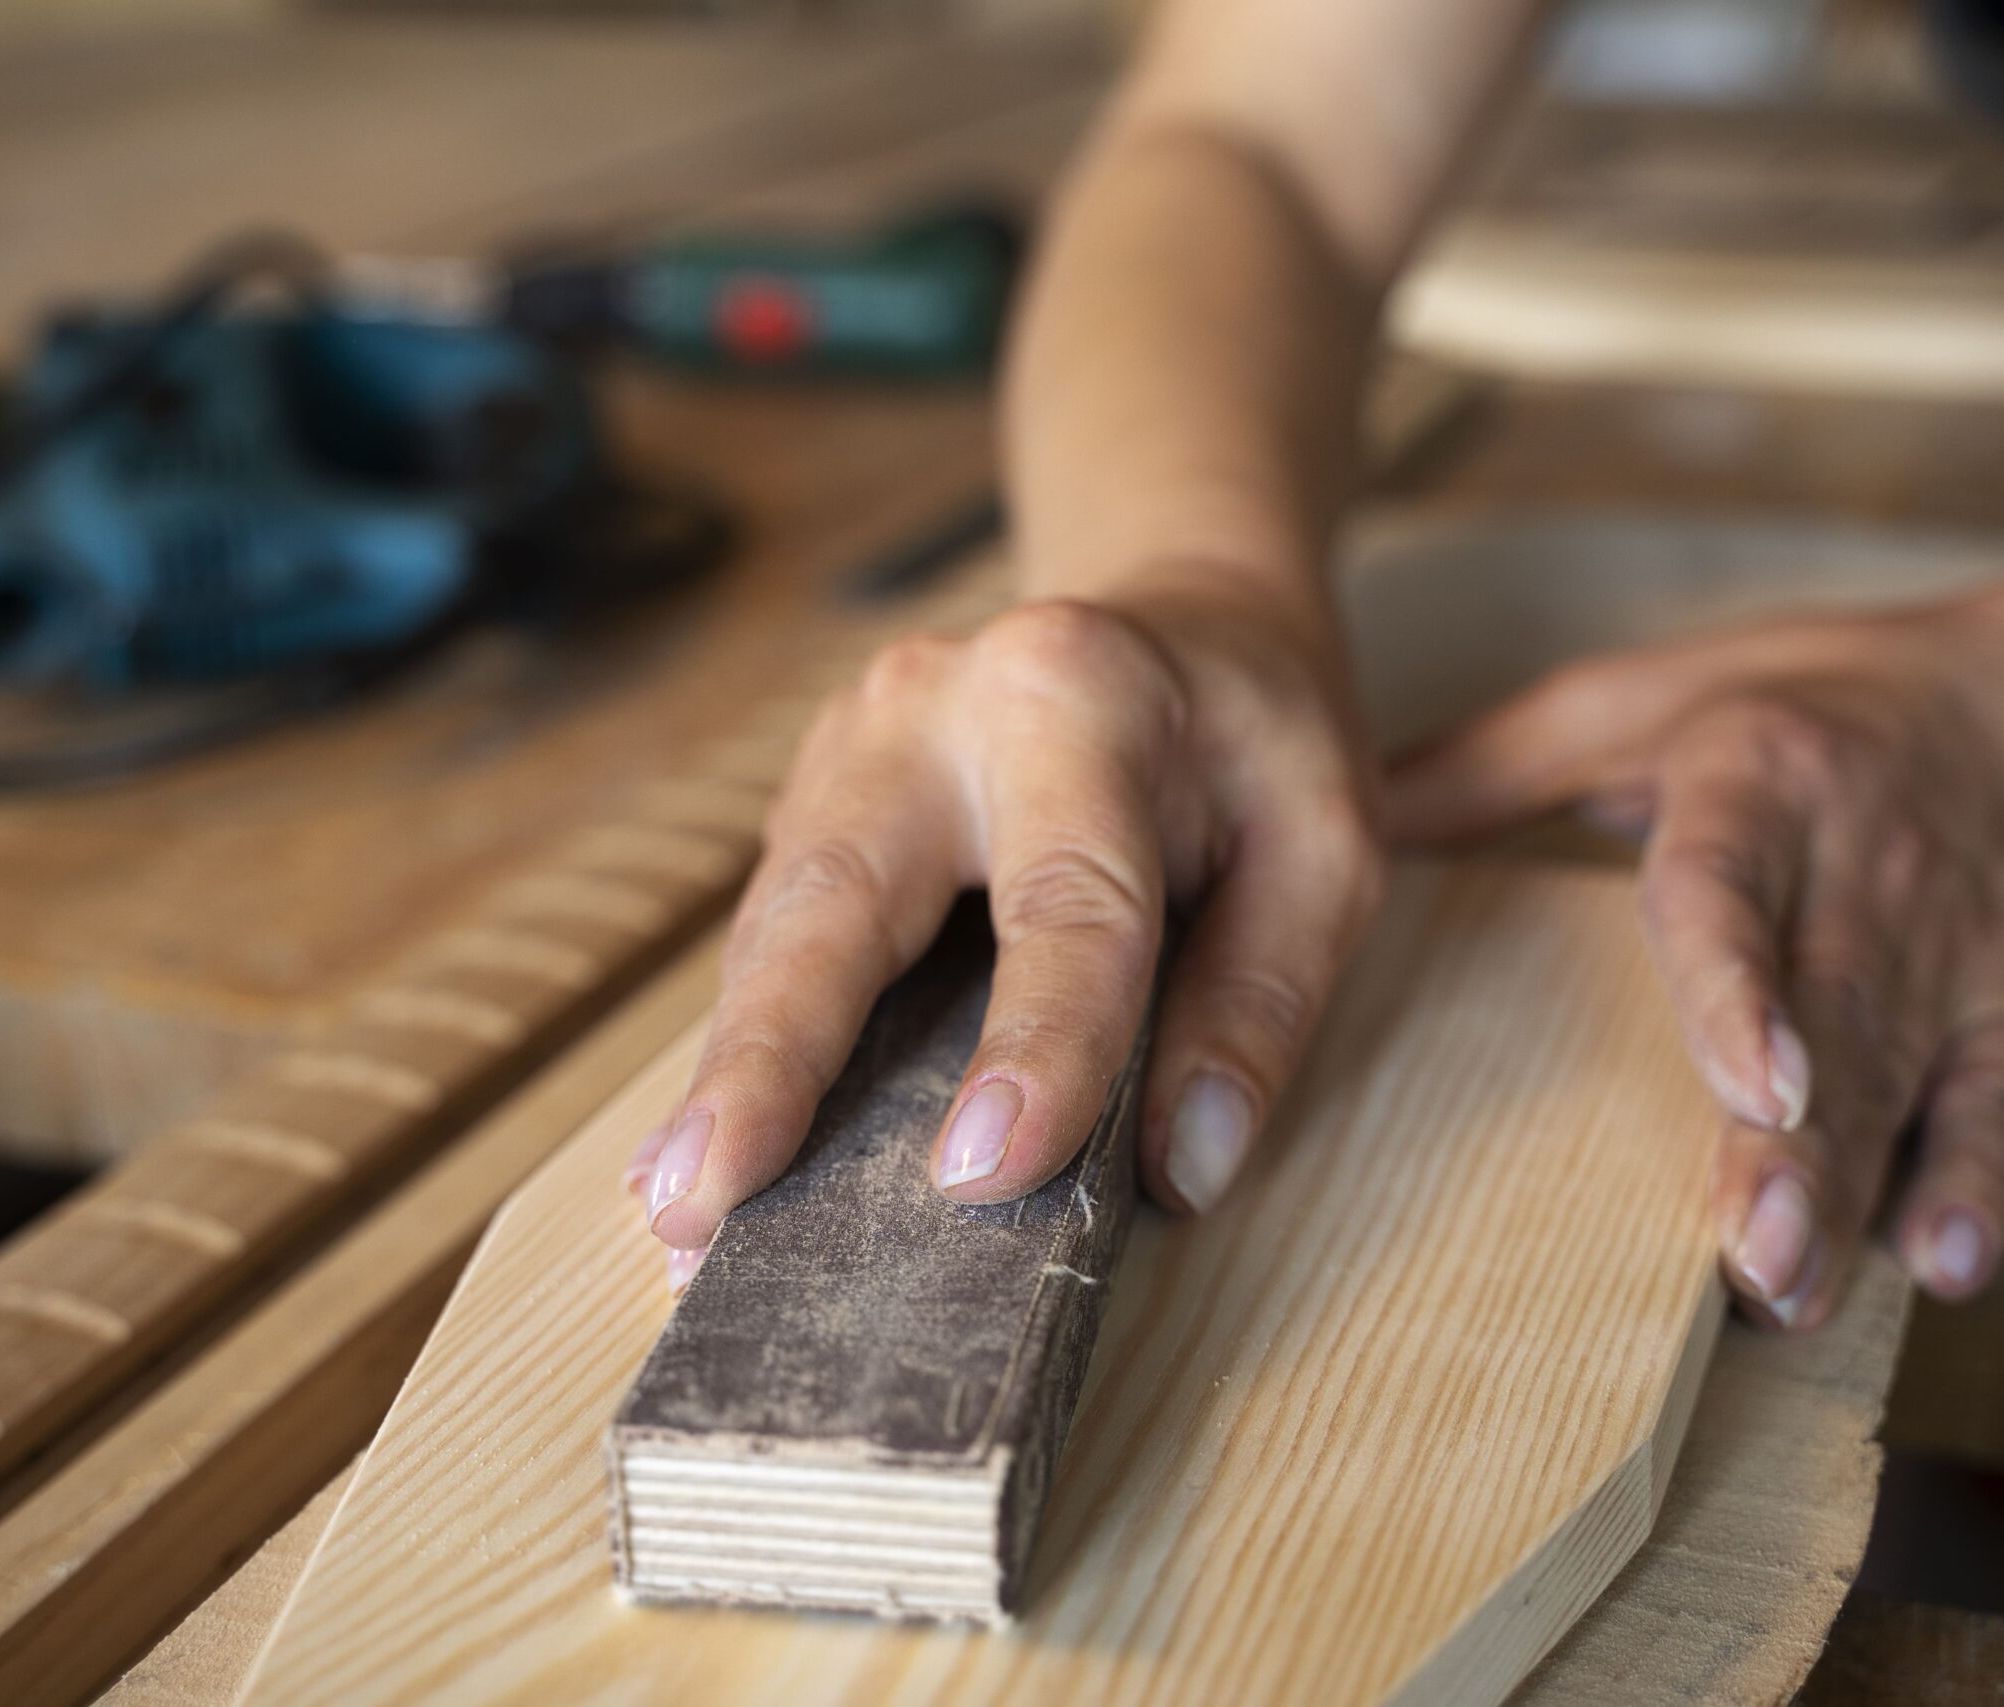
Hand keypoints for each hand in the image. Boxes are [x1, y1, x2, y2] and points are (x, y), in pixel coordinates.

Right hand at [639, 589, 1384, 1263]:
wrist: (1177, 620)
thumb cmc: (1251, 740)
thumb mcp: (1322, 847)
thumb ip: (1262, 1003)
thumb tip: (1185, 1165)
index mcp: (1080, 695)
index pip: (1065, 899)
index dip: (1035, 1041)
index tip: (981, 1172)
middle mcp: (934, 707)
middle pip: (839, 898)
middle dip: (767, 1059)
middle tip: (698, 1201)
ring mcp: (851, 753)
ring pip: (776, 932)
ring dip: (727, 1082)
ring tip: (681, 1218)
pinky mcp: (815, 806)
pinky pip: (772, 943)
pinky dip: (740, 1055)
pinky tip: (697, 1159)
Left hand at [1385, 600, 2003, 1326]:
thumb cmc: (1783, 711)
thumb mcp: (1630, 700)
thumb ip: (1490, 767)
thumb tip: (1344, 821)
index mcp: (1756, 777)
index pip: (1732, 889)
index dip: (1737, 989)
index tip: (1747, 1085)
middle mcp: (1865, 858)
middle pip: (1826, 1011)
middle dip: (1793, 1145)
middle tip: (1748, 1257)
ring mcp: (1955, 936)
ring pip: (1903, 1072)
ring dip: (1854, 1188)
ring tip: (1792, 1290)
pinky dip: (1984, 1178)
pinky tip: (1943, 1264)